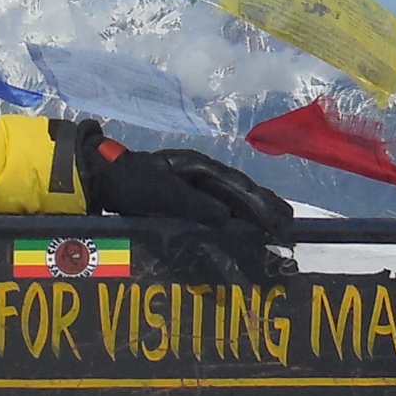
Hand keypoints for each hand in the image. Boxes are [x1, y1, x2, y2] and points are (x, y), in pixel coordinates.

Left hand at [69, 119, 292, 235]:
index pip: (241, 188)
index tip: (280, 222)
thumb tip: (227, 215)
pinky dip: (240, 214)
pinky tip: (248, 224)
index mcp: (202, 168)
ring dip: (258, 211)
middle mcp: (205, 172)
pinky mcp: (190, 193)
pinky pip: (223, 203)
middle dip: (268, 207)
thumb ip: (195, 204)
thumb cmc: (133, 183)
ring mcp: (198, 182)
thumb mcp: (162, 193)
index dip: (263, 206)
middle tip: (290, 226)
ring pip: (236, 197)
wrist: (105, 176)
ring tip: (279, 224)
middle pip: (243, 190)